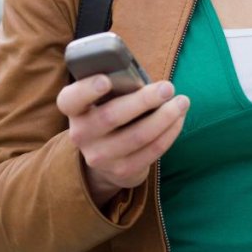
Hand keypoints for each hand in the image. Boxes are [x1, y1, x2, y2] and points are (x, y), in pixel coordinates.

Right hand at [56, 75, 189, 207]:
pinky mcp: (122, 171)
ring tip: (181, 102)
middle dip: (143, 100)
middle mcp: (81, 134)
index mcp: (74, 109)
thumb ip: (116, 86)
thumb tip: (146, 81)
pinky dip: (169, 132)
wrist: (106, 156)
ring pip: (137, 135)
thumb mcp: (103, 98)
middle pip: (111, 116)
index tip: (107, 80)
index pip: (70, 100)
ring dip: (164, 117)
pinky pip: (152, 150)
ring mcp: (100, 156)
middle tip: (167, 87)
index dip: (87, 89)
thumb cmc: (110, 111)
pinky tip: (179, 119)